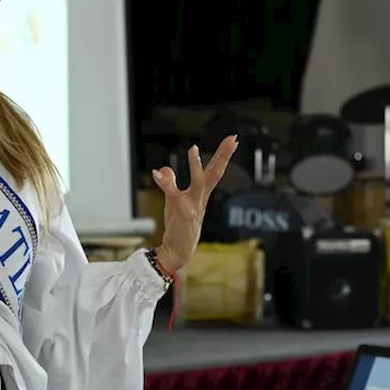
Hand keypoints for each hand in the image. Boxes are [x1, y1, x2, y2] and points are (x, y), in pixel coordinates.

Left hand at [151, 136, 237, 270]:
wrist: (178, 250)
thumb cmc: (178, 227)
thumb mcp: (173, 201)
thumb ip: (170, 184)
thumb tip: (163, 169)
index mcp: (202, 195)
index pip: (215, 171)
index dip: (223, 155)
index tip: (232, 140)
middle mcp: (200, 198)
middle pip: (215, 173)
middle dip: (223, 155)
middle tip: (233, 139)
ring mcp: (193, 205)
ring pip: (199, 183)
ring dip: (196, 166)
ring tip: (193, 149)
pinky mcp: (181, 211)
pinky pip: (173, 193)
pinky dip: (165, 182)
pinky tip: (156, 173)